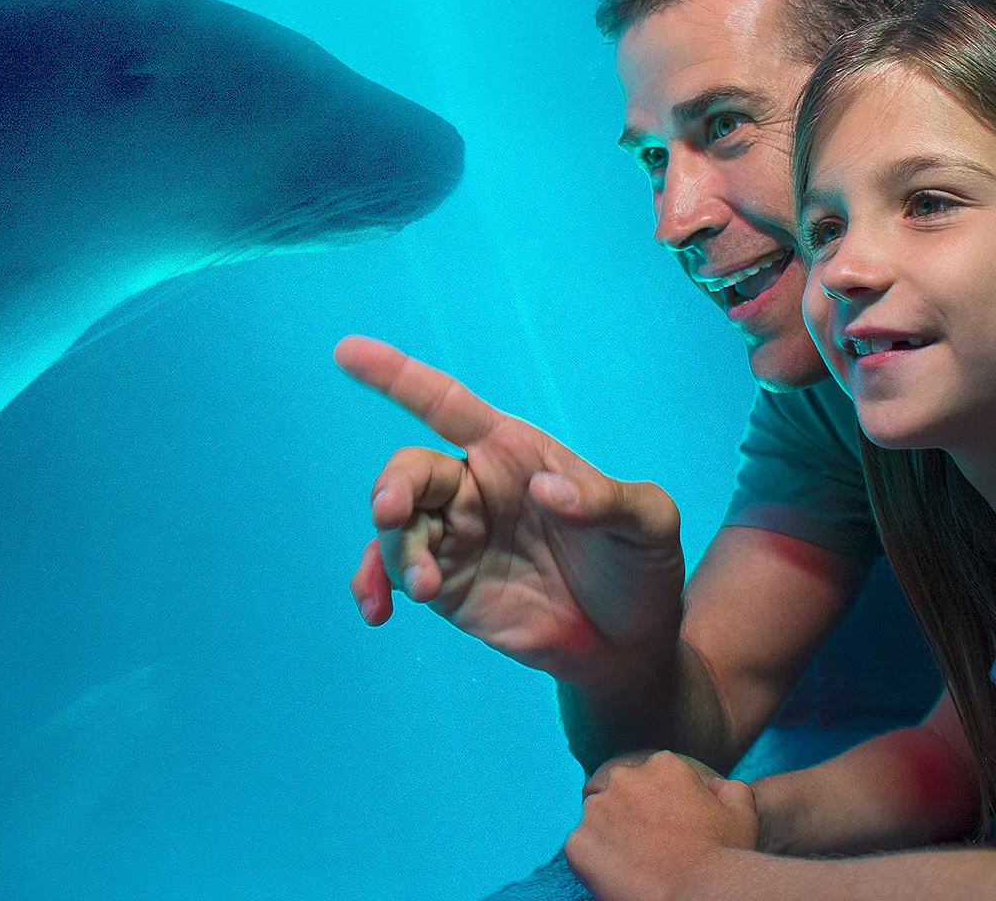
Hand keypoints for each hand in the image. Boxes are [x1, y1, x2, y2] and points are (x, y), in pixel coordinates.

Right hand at [335, 335, 685, 682]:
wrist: (630, 643)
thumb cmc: (640, 563)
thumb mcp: (648, 523)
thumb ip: (606, 501)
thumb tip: (545, 489)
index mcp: (513, 451)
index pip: (446, 403)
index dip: (397, 376)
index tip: (347, 353)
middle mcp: (474, 486)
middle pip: (410, 471)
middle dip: (391, 487)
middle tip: (391, 513)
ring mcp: (455, 536)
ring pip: (395, 527)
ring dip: (394, 551)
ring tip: (425, 586)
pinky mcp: (445, 585)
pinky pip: (391, 573)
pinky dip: (372, 584)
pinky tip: (377, 609)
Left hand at [567, 750, 758, 900]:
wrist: (698, 896)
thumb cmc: (724, 858)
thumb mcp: (742, 814)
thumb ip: (731, 789)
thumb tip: (716, 786)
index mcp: (662, 765)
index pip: (654, 778)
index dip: (663, 805)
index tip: (672, 829)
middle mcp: (625, 778)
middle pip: (622, 793)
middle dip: (633, 814)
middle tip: (652, 847)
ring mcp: (597, 810)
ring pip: (599, 819)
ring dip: (612, 836)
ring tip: (636, 864)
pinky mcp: (578, 844)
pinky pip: (582, 849)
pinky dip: (595, 862)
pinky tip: (619, 876)